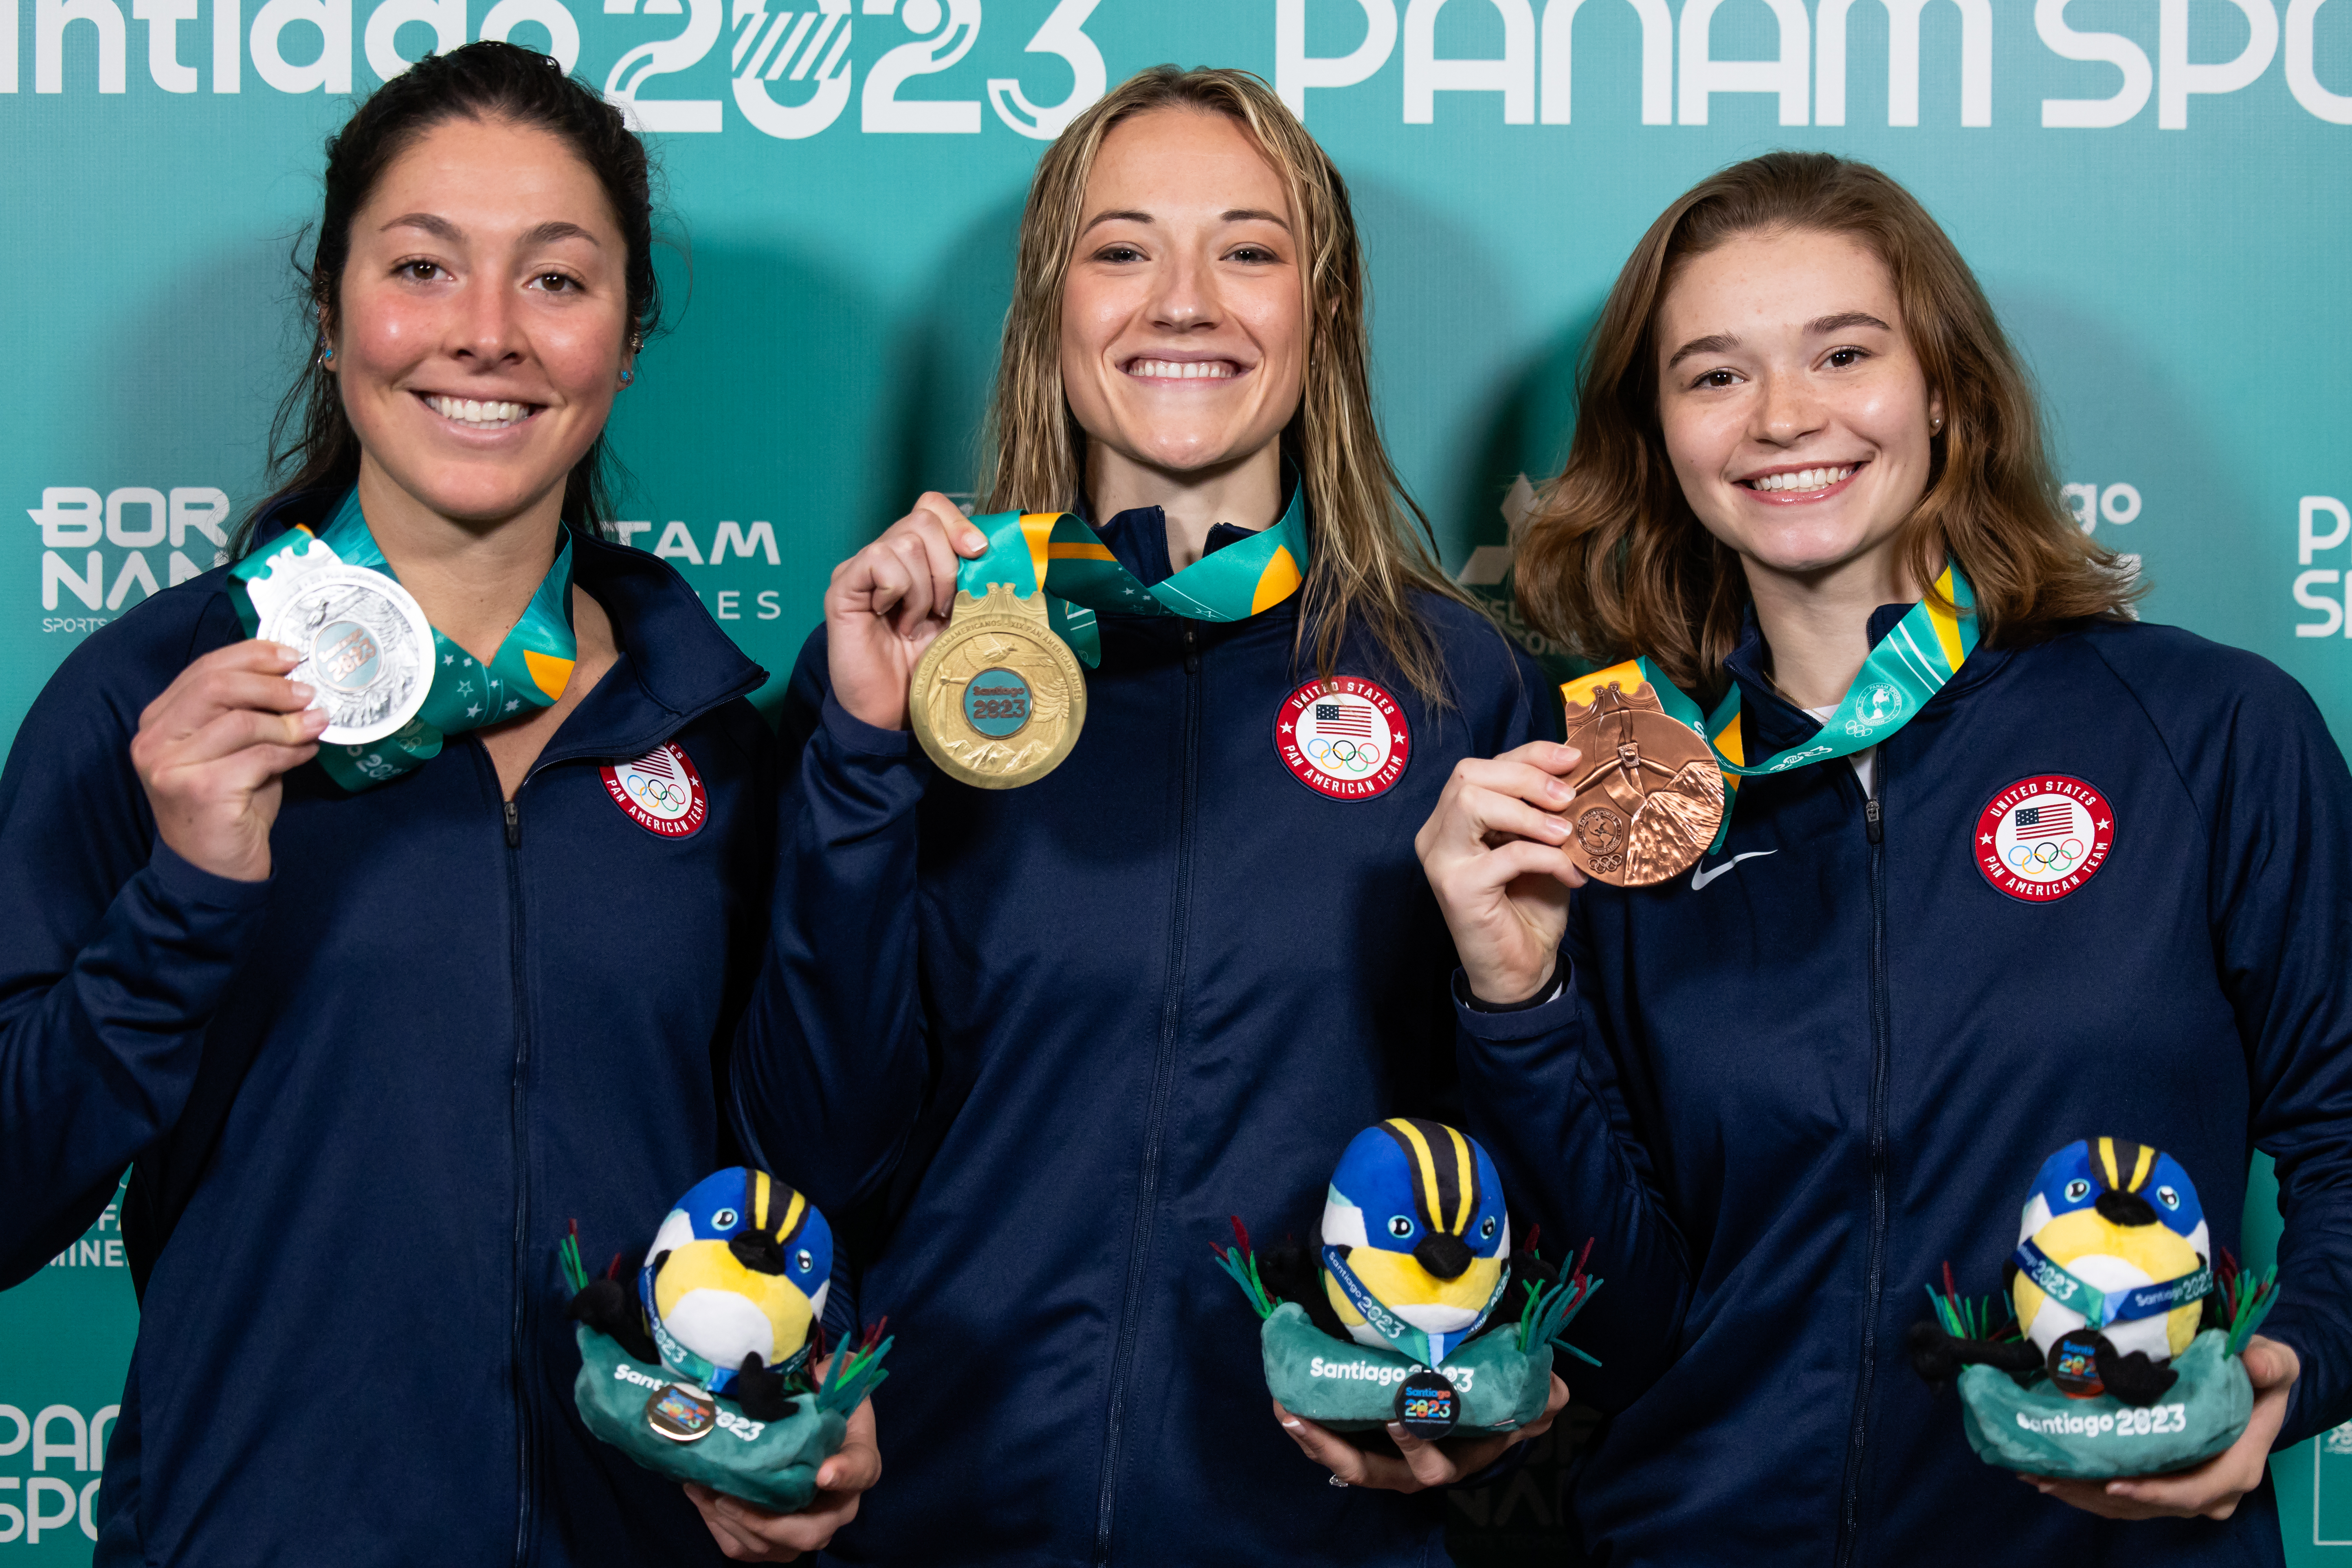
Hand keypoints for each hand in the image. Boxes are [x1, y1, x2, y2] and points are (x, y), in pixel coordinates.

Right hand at [129, 639, 328, 882]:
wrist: (213, 869)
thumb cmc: (228, 805)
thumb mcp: (234, 751)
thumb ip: (248, 714)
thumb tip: (294, 681)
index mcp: (157, 722)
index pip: (203, 670)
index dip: (251, 656)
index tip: (292, 657)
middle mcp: (153, 740)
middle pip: (217, 686)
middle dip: (271, 684)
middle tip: (308, 692)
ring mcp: (170, 766)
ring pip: (241, 721)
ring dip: (288, 722)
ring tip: (316, 725)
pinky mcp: (199, 790)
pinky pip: (258, 757)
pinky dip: (291, 750)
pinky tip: (306, 752)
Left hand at [682, 1367, 880, 1560]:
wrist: (801, 1416)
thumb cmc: (814, 1397)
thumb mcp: (825, 1380)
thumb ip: (820, 1378)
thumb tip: (800, 1372)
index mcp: (857, 1461)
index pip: (861, 1471)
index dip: (844, 1475)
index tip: (822, 1473)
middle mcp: (836, 1504)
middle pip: (812, 1532)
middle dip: (768, 1524)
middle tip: (731, 1498)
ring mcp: (805, 1525)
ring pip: (775, 1548)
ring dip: (735, 1526)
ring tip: (706, 1491)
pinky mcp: (775, 1536)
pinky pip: (747, 1548)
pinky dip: (721, 1528)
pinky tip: (701, 1496)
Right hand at [824, 492, 987, 730]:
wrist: (892, 710)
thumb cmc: (927, 666)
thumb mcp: (962, 618)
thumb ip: (972, 582)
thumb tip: (1001, 552)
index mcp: (915, 559)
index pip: (932, 507)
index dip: (958, 523)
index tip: (978, 554)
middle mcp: (885, 556)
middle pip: (923, 520)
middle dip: (946, 566)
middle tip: (942, 609)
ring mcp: (861, 569)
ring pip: (905, 541)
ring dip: (923, 588)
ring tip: (915, 622)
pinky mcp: (843, 585)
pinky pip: (879, 560)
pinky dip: (897, 590)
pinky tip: (891, 617)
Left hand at [1273, 1373, 1569, 1492]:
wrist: (1484, 1422)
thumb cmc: (1501, 1414)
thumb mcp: (1528, 1408)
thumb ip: (1543, 1399)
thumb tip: (1552, 1388)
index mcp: (1446, 1462)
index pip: (1427, 1464)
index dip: (1413, 1444)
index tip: (1401, 1414)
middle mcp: (1406, 1467)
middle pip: (1363, 1469)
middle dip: (1330, 1448)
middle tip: (1300, 1418)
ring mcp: (1381, 1456)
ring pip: (1339, 1457)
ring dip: (1309, 1436)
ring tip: (1282, 1408)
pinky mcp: (1364, 1435)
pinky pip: (1332, 1437)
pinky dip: (1310, 1421)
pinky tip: (1288, 1395)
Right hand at [1415, 741, 1586, 1003]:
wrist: (1521, 968)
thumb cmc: (1529, 904)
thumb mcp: (1540, 844)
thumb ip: (1542, 808)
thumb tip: (1573, 768)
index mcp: (1451, 818)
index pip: (1482, 767)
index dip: (1529, 755)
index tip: (1573, 759)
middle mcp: (1435, 834)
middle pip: (1469, 776)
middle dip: (1526, 777)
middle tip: (1568, 798)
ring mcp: (1441, 861)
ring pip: (1473, 803)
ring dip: (1529, 812)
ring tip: (1566, 833)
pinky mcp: (1458, 889)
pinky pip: (1506, 854)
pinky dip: (1546, 857)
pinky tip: (1570, 874)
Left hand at [2021, 1335, 2299, 1520]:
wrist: (2255, 1385)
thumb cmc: (2260, 1375)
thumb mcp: (2275, 1363)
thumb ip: (2269, 1362)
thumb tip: (2253, 1359)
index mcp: (2237, 1465)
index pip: (2193, 1491)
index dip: (2154, 1492)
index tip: (2115, 1483)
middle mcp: (2211, 1488)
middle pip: (2149, 1504)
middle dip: (2096, 1495)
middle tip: (2047, 1476)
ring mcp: (2184, 1490)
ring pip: (2129, 1506)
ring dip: (2082, 1494)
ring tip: (2035, 1475)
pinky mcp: (2163, 1483)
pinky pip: (2123, 1497)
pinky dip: (2087, 1488)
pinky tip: (2048, 1472)